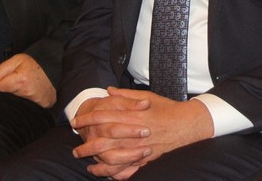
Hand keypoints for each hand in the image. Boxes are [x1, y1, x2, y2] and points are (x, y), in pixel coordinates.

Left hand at [0, 53, 55, 106]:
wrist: (54, 70)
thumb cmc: (34, 64)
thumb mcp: (17, 59)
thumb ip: (1, 70)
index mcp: (21, 79)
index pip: (1, 86)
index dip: (5, 80)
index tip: (13, 75)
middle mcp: (27, 92)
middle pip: (7, 95)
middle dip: (11, 87)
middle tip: (20, 79)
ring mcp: (33, 100)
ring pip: (14, 100)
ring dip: (18, 93)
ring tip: (26, 85)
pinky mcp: (39, 106)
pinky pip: (24, 106)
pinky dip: (25, 100)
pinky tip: (30, 92)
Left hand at [71, 88, 213, 177]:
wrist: (186, 124)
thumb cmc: (166, 108)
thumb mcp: (146, 96)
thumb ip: (126, 95)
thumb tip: (109, 90)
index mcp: (131, 114)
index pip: (102, 116)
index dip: (86, 119)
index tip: (75, 121)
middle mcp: (132, 131)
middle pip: (102, 138)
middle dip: (86, 141)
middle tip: (75, 144)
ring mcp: (138, 146)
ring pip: (110, 156)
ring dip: (94, 158)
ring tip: (82, 158)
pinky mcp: (144, 158)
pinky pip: (124, 168)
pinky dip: (110, 171)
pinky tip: (100, 171)